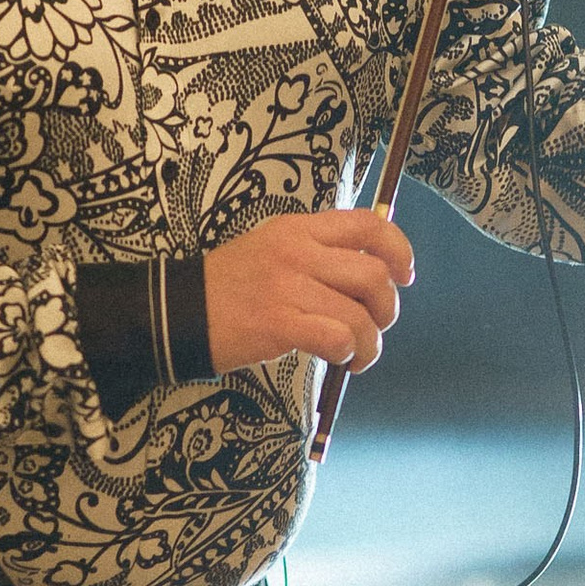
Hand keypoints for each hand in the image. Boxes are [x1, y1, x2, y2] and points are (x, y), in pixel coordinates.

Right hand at [205, 208, 413, 372]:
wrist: (180, 312)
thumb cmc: (230, 286)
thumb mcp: (273, 249)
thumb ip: (318, 253)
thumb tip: (371, 273)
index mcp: (299, 229)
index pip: (367, 225)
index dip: (398, 250)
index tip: (405, 275)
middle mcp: (297, 252)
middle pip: (373, 275)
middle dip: (388, 308)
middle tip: (375, 326)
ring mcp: (287, 287)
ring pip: (360, 315)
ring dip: (370, 343)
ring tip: (357, 355)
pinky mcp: (279, 323)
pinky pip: (337, 338)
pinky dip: (348, 353)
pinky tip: (338, 360)